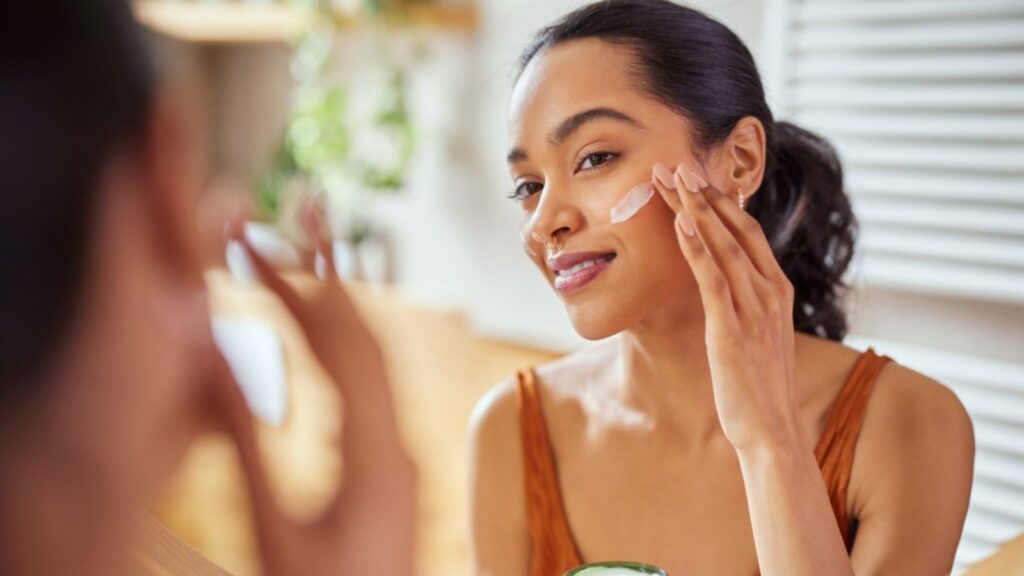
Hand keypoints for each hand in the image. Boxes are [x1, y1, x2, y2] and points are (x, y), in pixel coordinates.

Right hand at [212, 198, 415, 575]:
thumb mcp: (274, 528)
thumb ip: (246, 444)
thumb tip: (216, 357)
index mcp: (375, 453)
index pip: (337, 345)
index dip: (293, 287)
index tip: (248, 244)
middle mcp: (399, 442)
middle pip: (367, 335)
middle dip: (328, 269)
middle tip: (300, 207)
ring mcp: (399, 452)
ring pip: (375, 356)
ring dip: (341, 299)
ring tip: (312, 246)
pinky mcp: (390, 466)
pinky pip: (374, 386)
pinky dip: (345, 343)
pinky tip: (322, 330)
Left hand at [653, 163, 802, 453]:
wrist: (772, 431)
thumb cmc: (760, 386)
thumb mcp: (759, 335)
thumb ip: (748, 303)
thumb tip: (728, 283)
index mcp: (778, 290)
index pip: (748, 232)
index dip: (721, 201)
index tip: (696, 176)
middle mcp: (770, 292)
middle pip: (734, 229)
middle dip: (703, 193)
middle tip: (676, 162)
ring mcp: (753, 309)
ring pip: (721, 245)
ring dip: (693, 208)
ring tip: (670, 177)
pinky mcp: (731, 330)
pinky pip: (713, 280)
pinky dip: (697, 248)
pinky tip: (681, 221)